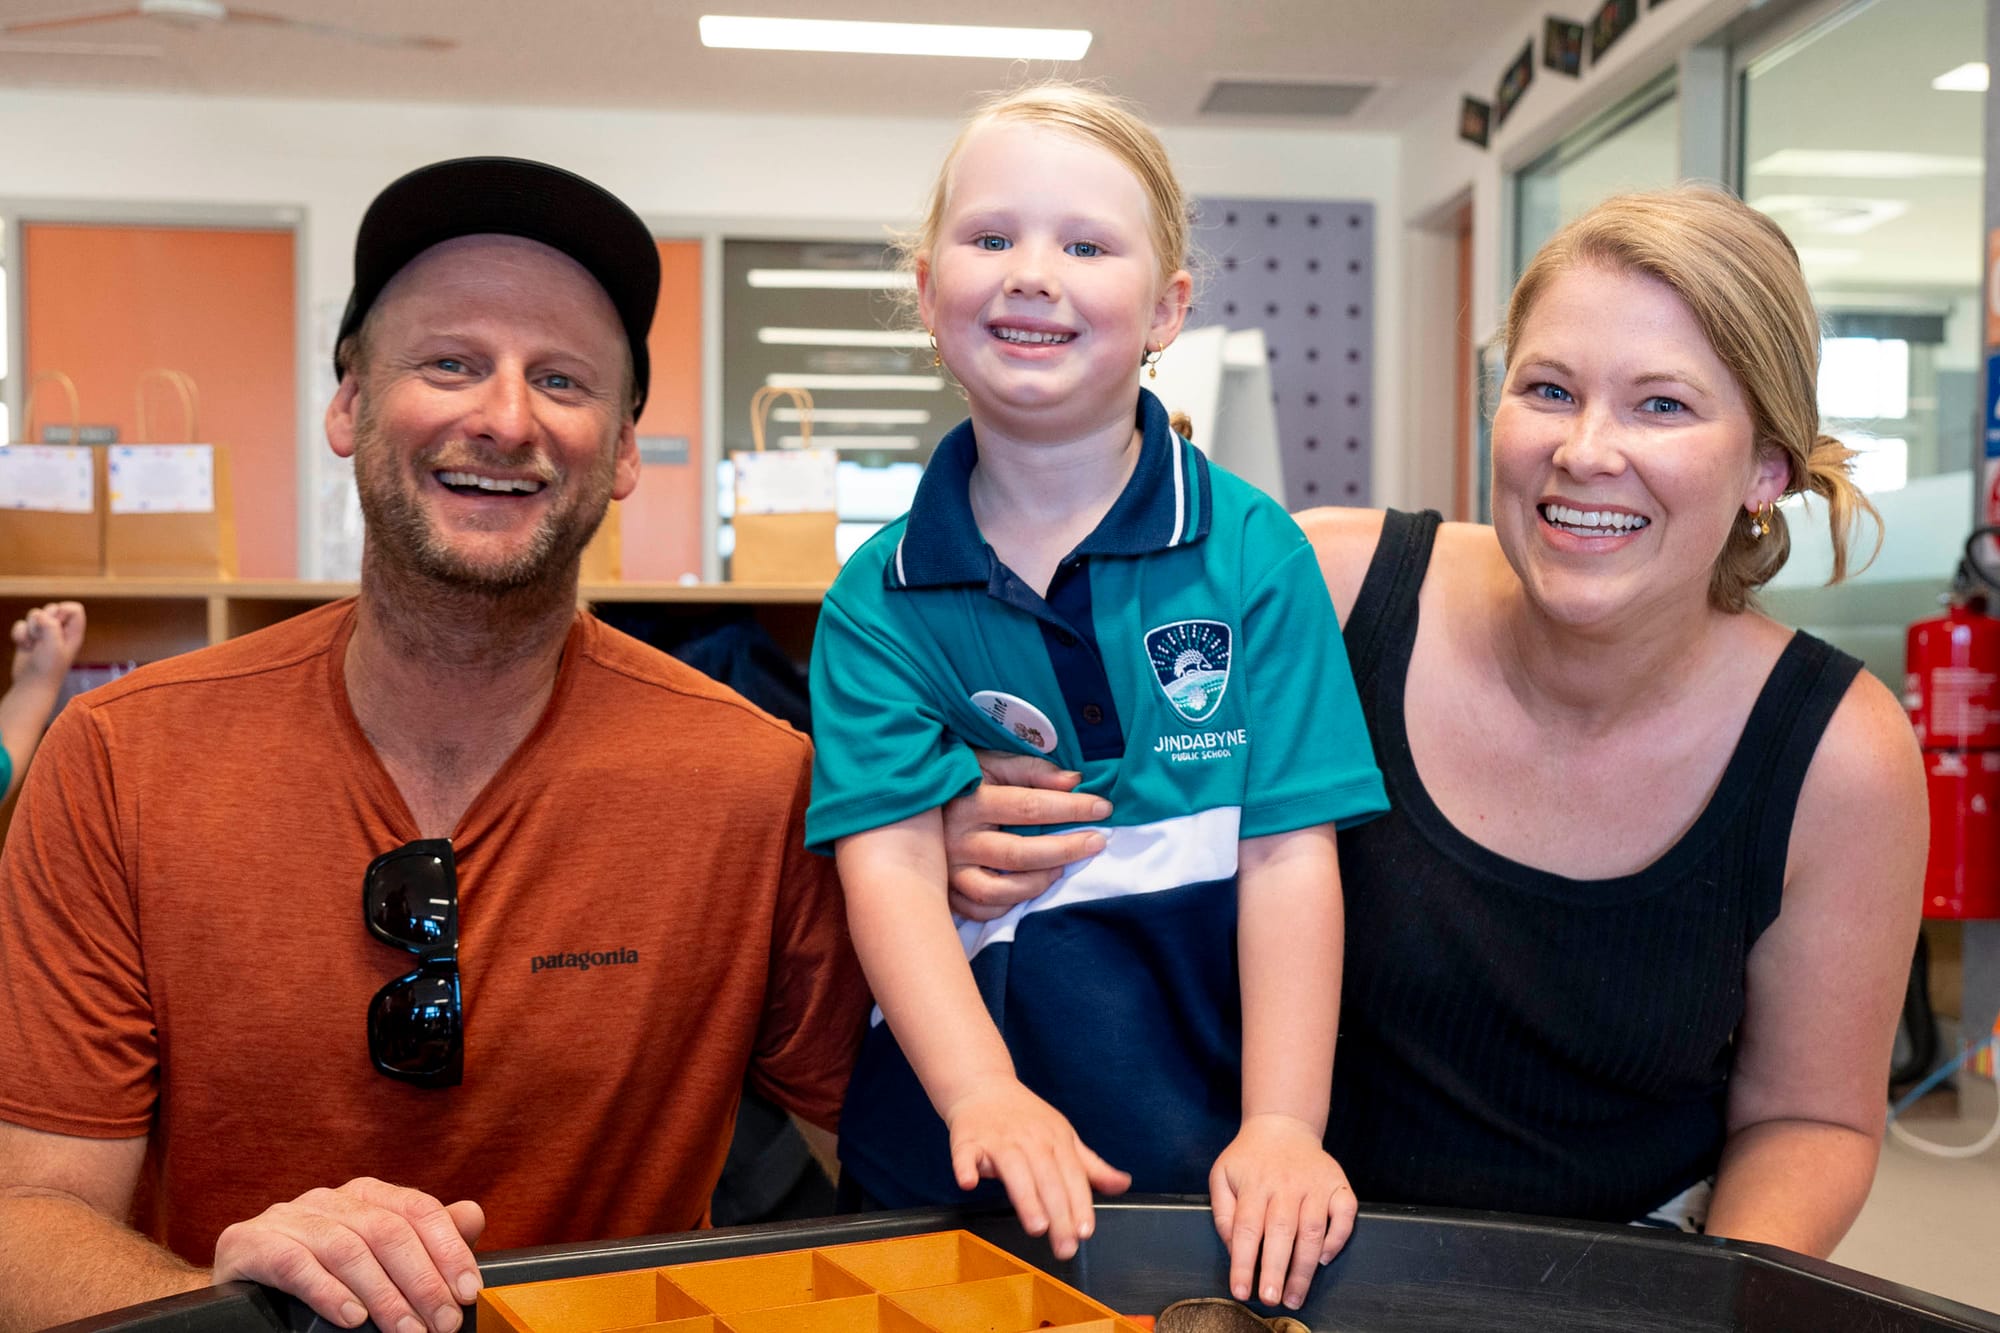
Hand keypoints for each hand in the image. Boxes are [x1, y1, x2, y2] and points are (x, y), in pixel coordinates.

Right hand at [9, 602, 84, 689]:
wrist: (32, 685)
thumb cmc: (48, 668)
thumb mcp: (54, 646)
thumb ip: (51, 626)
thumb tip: (40, 615)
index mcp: (73, 633)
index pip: (74, 608)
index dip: (63, 611)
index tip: (56, 624)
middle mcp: (61, 631)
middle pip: (52, 608)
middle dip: (43, 620)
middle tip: (42, 637)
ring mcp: (44, 634)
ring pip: (34, 615)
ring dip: (30, 629)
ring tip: (34, 644)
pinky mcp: (29, 638)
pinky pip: (21, 624)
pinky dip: (19, 635)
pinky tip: (24, 647)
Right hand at [209, 1177, 485, 1331]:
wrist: (241, 1286)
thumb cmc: (320, 1274)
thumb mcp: (376, 1255)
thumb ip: (424, 1238)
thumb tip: (473, 1215)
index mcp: (365, 1194)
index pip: (418, 1210)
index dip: (448, 1250)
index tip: (467, 1291)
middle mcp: (328, 1198)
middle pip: (386, 1231)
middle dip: (422, 1282)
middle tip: (443, 1324)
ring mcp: (287, 1217)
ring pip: (346, 1248)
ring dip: (383, 1296)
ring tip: (406, 1331)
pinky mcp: (249, 1243)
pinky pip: (294, 1264)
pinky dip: (328, 1292)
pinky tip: (352, 1318)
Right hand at [943, 751, 1110, 920]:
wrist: (908, 803)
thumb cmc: (958, 778)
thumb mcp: (989, 763)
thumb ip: (1030, 770)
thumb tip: (1075, 782)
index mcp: (969, 801)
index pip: (1030, 807)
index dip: (1071, 808)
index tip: (1103, 807)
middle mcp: (957, 839)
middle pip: (1020, 853)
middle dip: (1065, 849)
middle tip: (1096, 842)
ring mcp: (949, 870)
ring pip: (1000, 891)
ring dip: (1039, 882)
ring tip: (1062, 868)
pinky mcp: (946, 890)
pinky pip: (981, 909)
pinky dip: (1009, 905)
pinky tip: (1029, 887)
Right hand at [944, 1077, 1129, 1259]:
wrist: (982, 1085)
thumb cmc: (1025, 1117)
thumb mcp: (1064, 1137)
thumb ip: (1091, 1166)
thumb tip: (1123, 1184)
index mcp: (1056, 1139)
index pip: (1072, 1176)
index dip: (1080, 1204)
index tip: (1085, 1231)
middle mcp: (1030, 1138)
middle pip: (1047, 1178)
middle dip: (1058, 1213)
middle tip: (1064, 1245)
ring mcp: (998, 1138)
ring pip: (1014, 1169)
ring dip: (1025, 1197)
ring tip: (1036, 1225)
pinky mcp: (967, 1138)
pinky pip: (966, 1154)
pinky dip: (966, 1167)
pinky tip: (969, 1182)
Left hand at [1209, 1115, 1355, 1309]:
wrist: (1282, 1124)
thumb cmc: (1249, 1158)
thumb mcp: (1222, 1176)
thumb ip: (1224, 1213)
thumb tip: (1235, 1248)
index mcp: (1255, 1183)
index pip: (1247, 1228)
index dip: (1243, 1262)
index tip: (1241, 1290)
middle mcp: (1287, 1184)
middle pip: (1281, 1232)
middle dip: (1276, 1270)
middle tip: (1271, 1300)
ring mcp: (1315, 1184)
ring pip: (1313, 1229)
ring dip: (1305, 1267)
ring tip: (1295, 1295)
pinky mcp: (1338, 1184)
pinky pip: (1345, 1215)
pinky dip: (1338, 1239)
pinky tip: (1324, 1259)